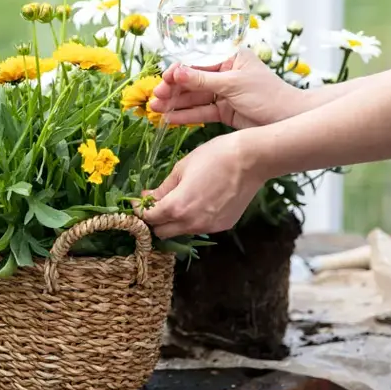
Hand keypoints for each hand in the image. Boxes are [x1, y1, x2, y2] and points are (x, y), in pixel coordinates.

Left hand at [140, 133, 265, 237]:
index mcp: (177, 207)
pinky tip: (198, 202)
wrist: (252, 159)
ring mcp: (209, 227)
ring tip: (177, 201)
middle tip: (154, 204)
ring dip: (174, 221)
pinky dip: (193, 219)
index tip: (138, 202)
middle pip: (162, 232)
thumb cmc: (215, 156)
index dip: (140, 210)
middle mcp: (192, 223)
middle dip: (154, 220)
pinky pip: (200, 227)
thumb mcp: (182, 168)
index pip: (149, 218)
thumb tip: (147, 197)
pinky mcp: (223, 225)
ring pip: (181, 231)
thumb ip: (163, 188)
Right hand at [148, 48, 306, 127]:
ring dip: (175, 104)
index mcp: (230, 58)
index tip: (163, 81)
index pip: (197, 63)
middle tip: (155, 99)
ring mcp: (225, 94)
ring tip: (155, 110)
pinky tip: (170, 119)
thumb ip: (203, 81)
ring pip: (194, 98)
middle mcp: (225, 74)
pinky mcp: (225, 112)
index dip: (178, 72)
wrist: (290, 121)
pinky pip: (202, 112)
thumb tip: (176, 72)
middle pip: (192, 82)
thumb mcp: (233, 85)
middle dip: (173, 91)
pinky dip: (186, 116)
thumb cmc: (269, 96)